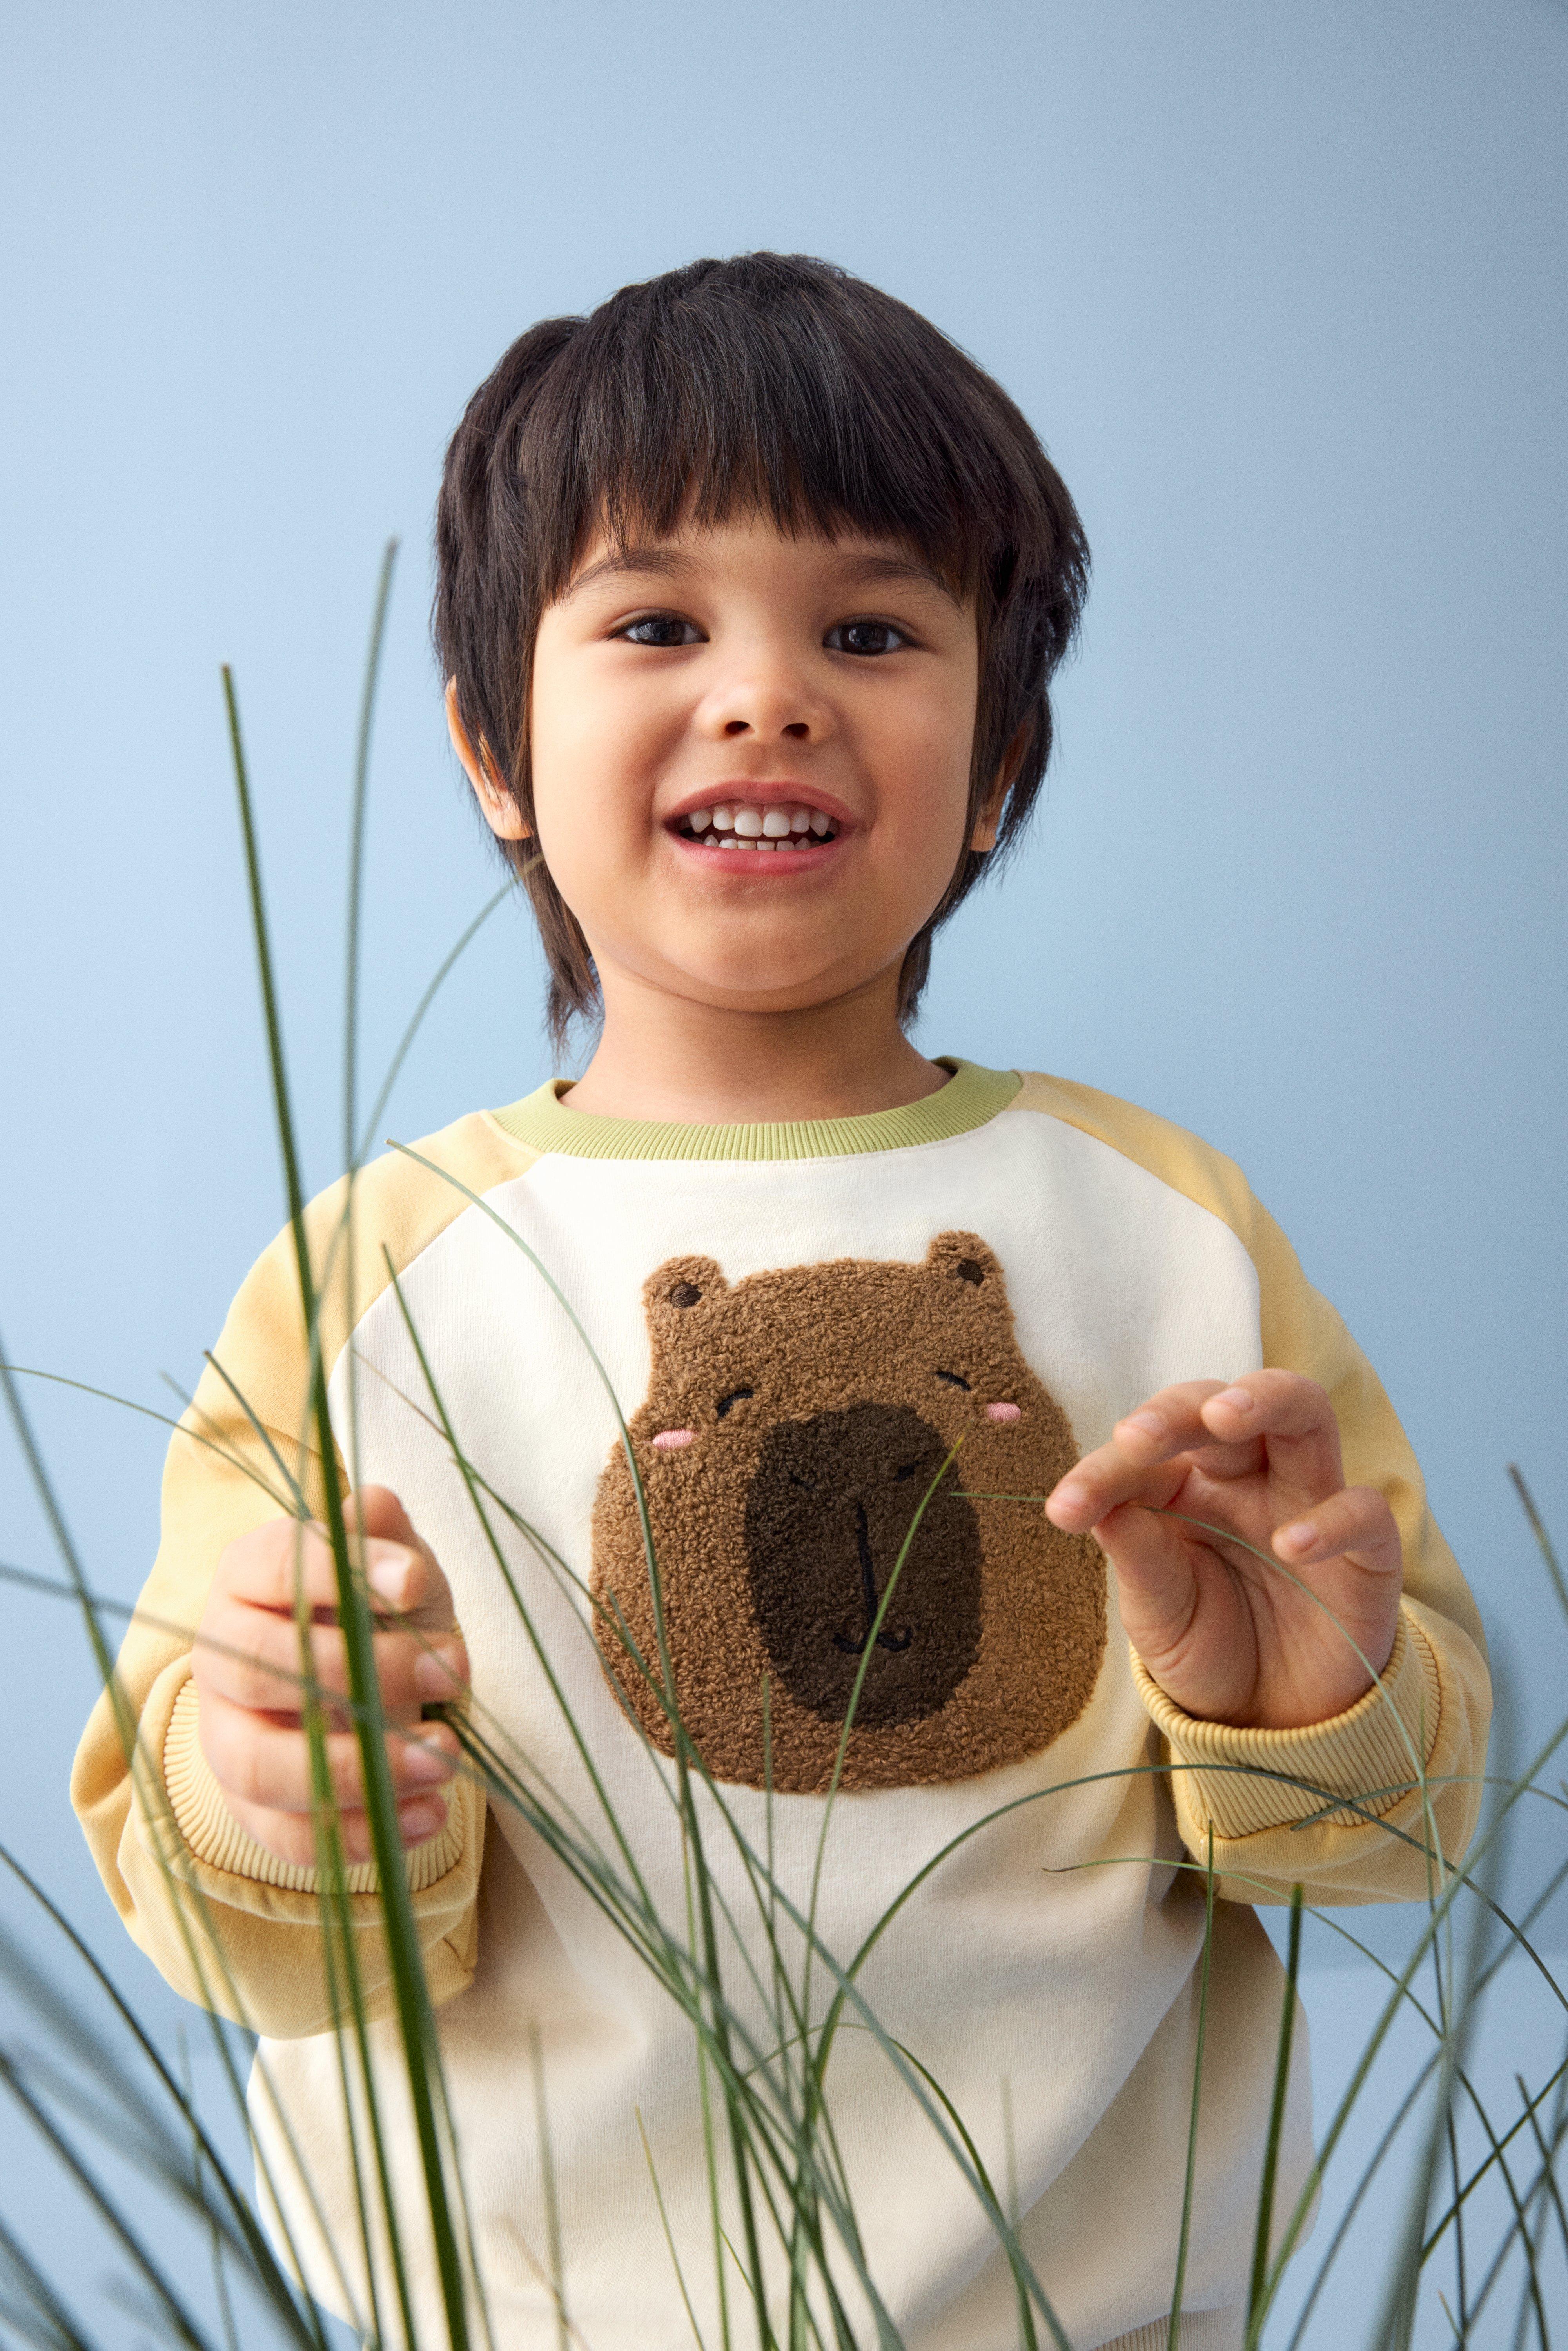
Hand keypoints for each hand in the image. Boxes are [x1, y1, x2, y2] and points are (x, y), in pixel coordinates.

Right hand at [192, 1486, 468, 1868]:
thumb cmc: (379, 1609)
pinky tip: (428, 1814)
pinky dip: (359, 1834)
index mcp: (249, 1575)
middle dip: (367, 1673)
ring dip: (361, 1768)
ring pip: (264, 1765)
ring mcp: (226, 1735)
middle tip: (453, 1672)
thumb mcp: (395, 1564)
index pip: (278, 1565)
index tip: (418, 1582)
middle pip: (267, 1667)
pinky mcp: (250, 1808)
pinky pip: (287, 1836)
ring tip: (445, 1756)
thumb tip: (376, 1507)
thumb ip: (385, 1536)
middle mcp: (221, 1653)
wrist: (364, 1683)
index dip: (345, 1572)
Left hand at [1045, 1373, 1401, 1728]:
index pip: (1147, 1453)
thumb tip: (1085, 1504)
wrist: (1272, 1720)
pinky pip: (1364, 1511)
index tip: (1065, 1508)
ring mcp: (1311, 1504)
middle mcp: (1250, 1480)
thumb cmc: (1208, 1647)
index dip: (1104, 1472)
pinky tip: (1291, 1543)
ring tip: (1224, 1418)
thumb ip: (1134, 1557)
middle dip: (1180, 1408)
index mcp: (1189, 1484)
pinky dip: (1332, 1518)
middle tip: (1137, 1436)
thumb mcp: (1157, 1612)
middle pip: (1227, 1405)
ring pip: (1305, 1414)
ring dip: (1265, 1401)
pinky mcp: (1366, 1552)